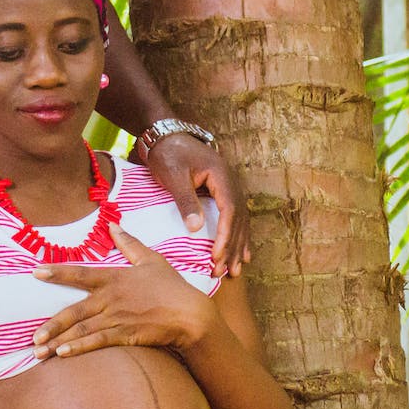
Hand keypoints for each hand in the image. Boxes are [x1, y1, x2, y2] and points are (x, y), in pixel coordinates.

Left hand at [32, 224, 218, 358]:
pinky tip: (63, 354)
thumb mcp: (151, 259)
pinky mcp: (126, 334)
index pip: (80, 273)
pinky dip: (79, 347)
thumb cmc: (172, 286)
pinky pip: (98, 341)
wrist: (191, 314)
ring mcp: (117, 317)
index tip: (36, 272)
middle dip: (51, 325)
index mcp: (114, 278)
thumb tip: (113, 224)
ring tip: (40, 351)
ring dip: (59, 341)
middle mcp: (111, 297)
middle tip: (32, 337)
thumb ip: (130, 243)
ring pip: (82, 329)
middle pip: (74, 310)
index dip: (57, 272)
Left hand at [140, 131, 250, 275]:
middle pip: (238, 220)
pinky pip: (235, 219)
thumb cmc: (169, 154)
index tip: (216, 255)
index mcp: (221, 176)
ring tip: (235, 271)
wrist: (166, 137)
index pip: (229, 210)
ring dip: (238, 247)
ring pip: (240, 222)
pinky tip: (242, 254)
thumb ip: (185, 201)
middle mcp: (231, 183)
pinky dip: (238, 238)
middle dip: (232, 247)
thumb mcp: (174, 176)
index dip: (225, 235)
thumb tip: (196, 228)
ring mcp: (228, 188)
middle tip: (223, 271)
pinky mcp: (222, 194)